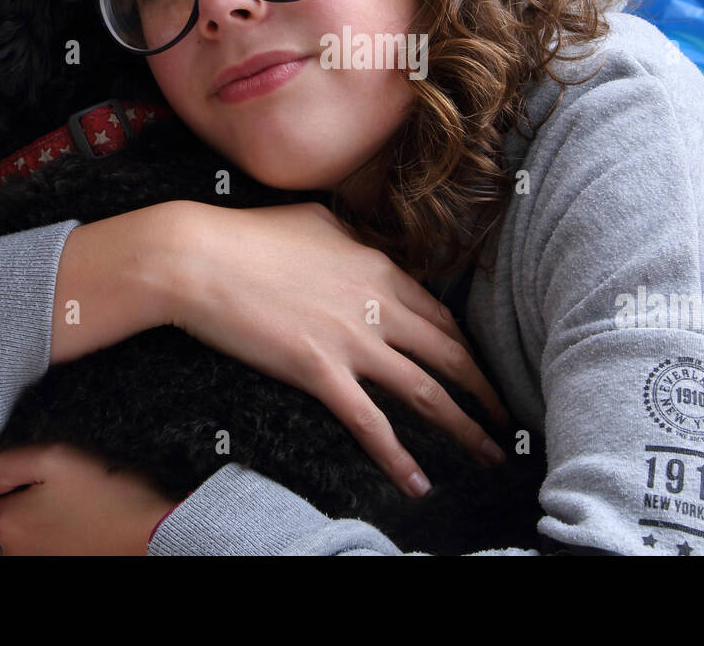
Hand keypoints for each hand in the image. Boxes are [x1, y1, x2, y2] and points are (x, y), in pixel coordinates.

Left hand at [0, 443, 177, 555]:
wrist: (149, 530)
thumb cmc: (107, 495)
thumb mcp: (54, 457)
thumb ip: (7, 463)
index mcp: (8, 524)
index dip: (2, 487)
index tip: (29, 476)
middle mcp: (16, 552)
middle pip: (2, 527)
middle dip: (19, 506)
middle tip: (55, 487)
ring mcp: (40, 562)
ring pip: (24, 541)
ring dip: (38, 524)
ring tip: (71, 504)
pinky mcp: (63, 564)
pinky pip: (47, 549)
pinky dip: (56, 537)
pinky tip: (80, 522)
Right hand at [163, 200, 512, 498]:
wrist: (198, 257)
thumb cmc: (248, 234)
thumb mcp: (317, 220)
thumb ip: (352, 238)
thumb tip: (364, 244)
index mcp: (378, 267)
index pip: (439, 313)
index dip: (464, 345)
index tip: (476, 368)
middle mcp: (377, 304)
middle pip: (449, 354)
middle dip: (483, 389)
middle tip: (505, 416)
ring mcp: (351, 340)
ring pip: (425, 391)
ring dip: (464, 426)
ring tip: (489, 454)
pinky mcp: (319, 372)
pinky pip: (371, 424)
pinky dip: (399, 458)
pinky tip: (419, 483)